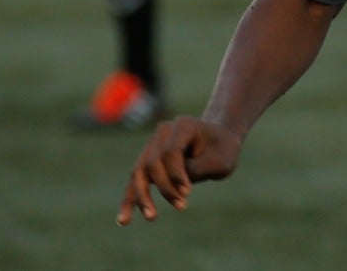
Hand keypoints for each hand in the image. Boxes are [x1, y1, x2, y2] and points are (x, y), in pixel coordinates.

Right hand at [117, 116, 242, 224]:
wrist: (220, 142)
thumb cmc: (223, 151)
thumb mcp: (220, 161)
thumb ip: (196, 169)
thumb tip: (169, 184)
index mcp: (183, 126)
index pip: (171, 152)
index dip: (176, 174)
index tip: (187, 192)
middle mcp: (163, 132)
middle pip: (152, 163)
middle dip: (164, 188)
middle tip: (182, 206)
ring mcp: (152, 146)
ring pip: (138, 173)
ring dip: (141, 197)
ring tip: (151, 217)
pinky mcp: (148, 161)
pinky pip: (135, 181)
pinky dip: (129, 200)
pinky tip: (124, 221)